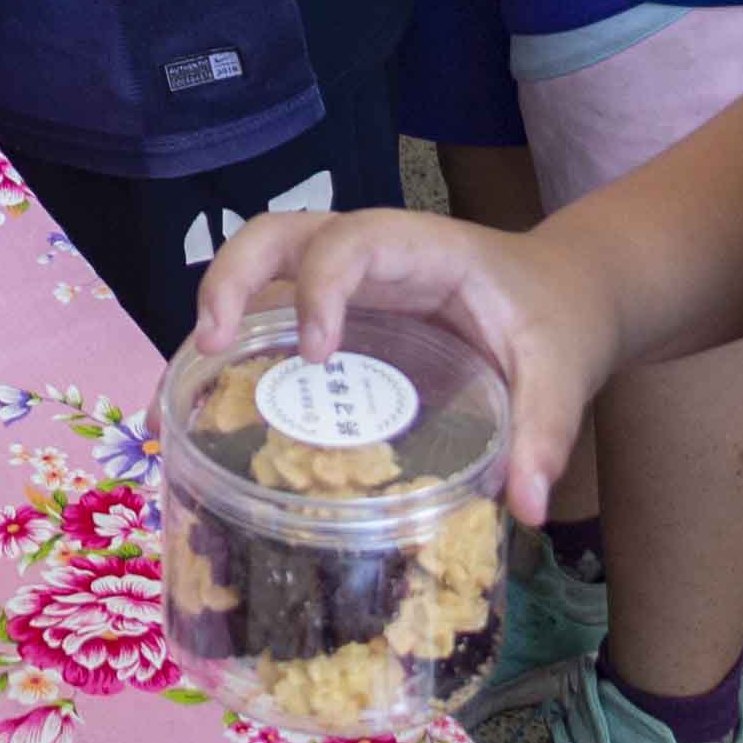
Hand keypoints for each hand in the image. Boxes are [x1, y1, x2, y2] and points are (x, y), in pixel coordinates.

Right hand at [188, 207, 615, 525]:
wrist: (564, 295)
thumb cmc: (555, 318)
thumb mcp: (562, 370)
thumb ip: (546, 432)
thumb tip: (526, 507)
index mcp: (420, 249)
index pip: (351, 242)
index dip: (322, 286)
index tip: (316, 355)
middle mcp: (369, 255)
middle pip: (276, 236)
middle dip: (231, 280)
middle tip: (209, 348)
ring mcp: (346, 283)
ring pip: (258, 266)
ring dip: (214, 312)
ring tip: (179, 391)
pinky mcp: (336, 316)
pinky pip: (269, 316)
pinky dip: (230, 355)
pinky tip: (200, 416)